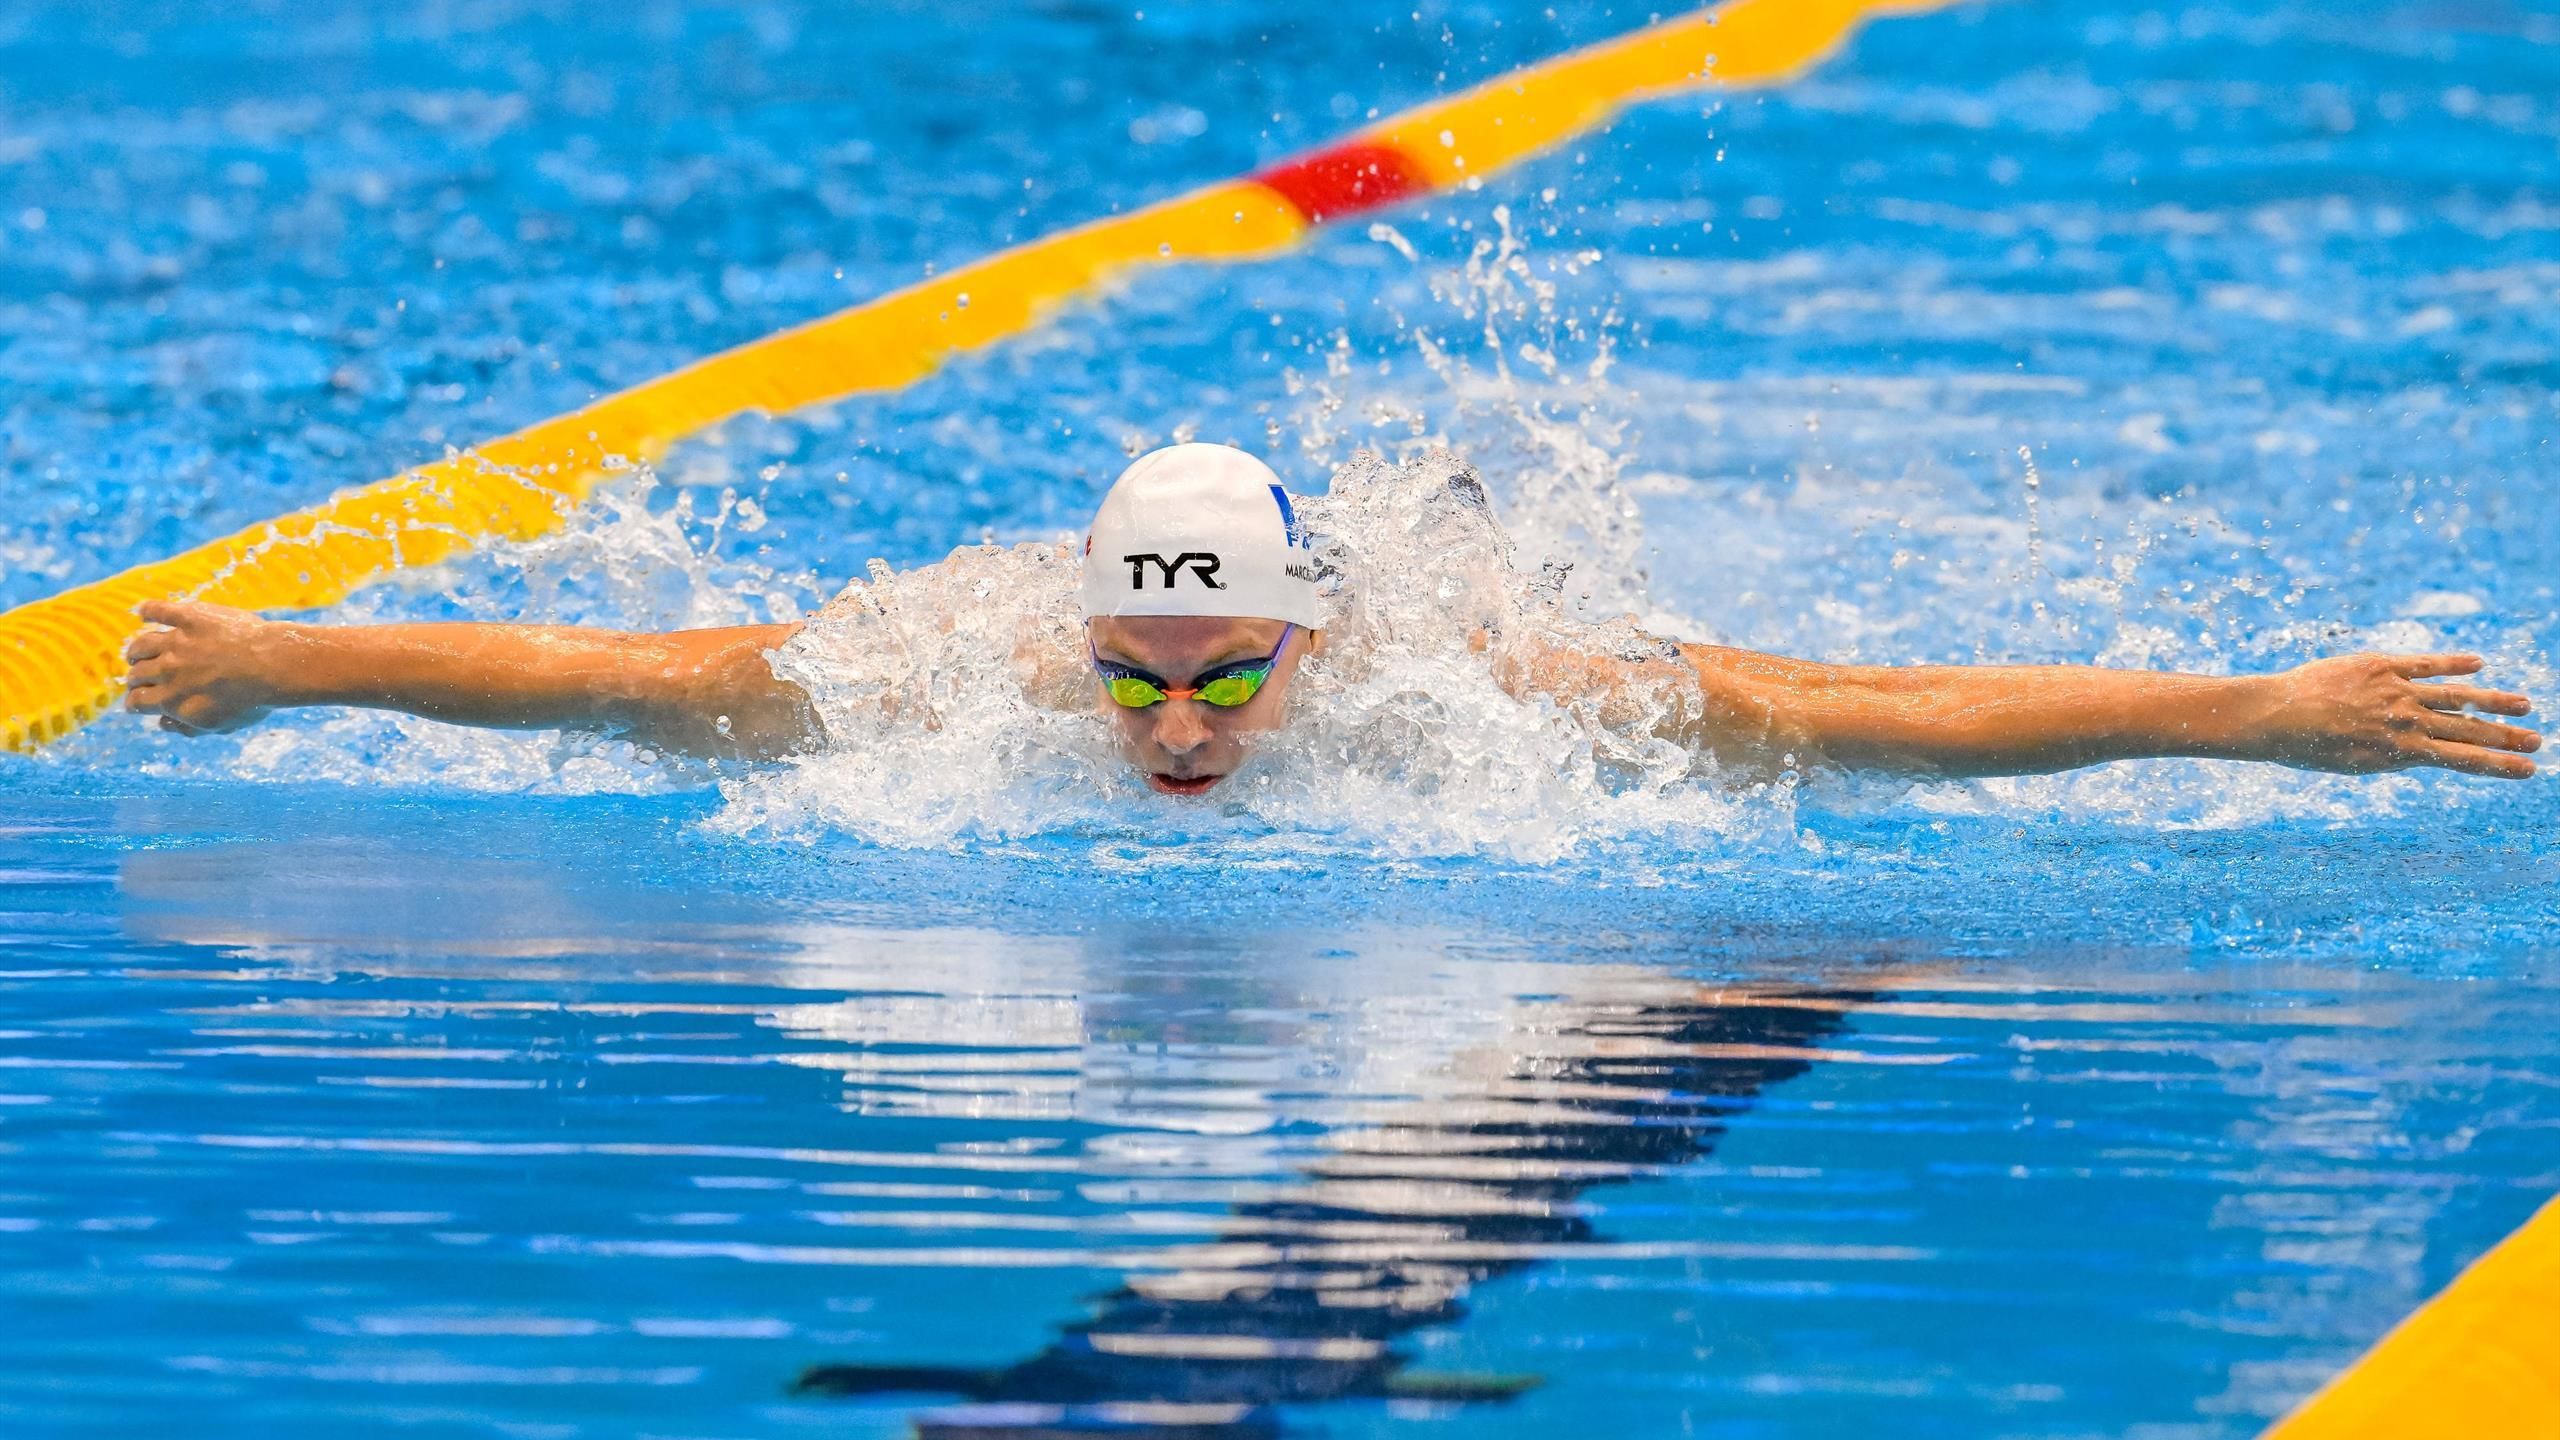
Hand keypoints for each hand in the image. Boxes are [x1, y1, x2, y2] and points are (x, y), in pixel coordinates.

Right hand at [121, 600, 286, 735]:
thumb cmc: (254, 700)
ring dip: (136, 650)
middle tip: (139, 678)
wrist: (275, 665)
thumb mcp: (221, 726)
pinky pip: (160, 610)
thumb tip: (163, 723)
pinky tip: (143, 612)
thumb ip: (189, 728)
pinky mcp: (190, 617)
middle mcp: (167, 671)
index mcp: (171, 700)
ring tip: (137, 652)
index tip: (136, 702)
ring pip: (142, 645)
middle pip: (137, 674)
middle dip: (135, 679)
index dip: (133, 703)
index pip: (137, 702)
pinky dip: (148, 610)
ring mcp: (177, 642)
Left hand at [2254, 653, 2539, 778]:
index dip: (2498, 765)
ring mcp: (2396, 692)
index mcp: (2402, 753)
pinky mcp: (2380, 666)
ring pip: (2456, 695)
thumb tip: (2420, 751)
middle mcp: (2407, 722)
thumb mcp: (2354, 763)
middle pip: (2468, 729)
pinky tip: (2477, 663)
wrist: (2276, 716)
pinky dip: (2452, 663)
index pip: (2462, 760)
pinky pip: (2423, 663)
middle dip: (2506, 737)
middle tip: (2538, 741)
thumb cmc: (2307, 748)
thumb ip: (2390, 754)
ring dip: (2493, 701)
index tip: (2528, 770)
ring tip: (2524, 705)